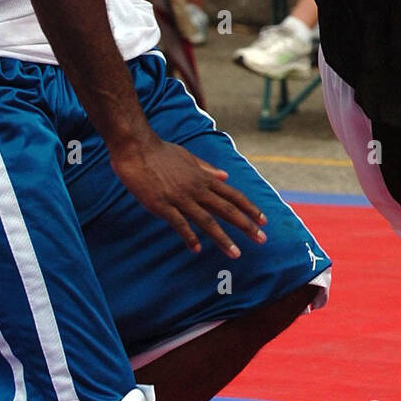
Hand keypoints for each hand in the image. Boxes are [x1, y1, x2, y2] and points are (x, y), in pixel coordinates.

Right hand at [109, 135, 267, 258]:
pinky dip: (189, 237)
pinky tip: (197, 249)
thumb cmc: (160, 152)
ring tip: (236, 253)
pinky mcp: (162, 205)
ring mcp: (180, 197)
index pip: (233, 195)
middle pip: (227, 209)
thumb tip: (225, 176)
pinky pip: (179, 224)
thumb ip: (207, 168)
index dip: (250, 208)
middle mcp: (197, 189)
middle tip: (262, 239)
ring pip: (207, 220)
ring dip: (223, 238)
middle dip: (246, 225)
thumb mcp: (188, 157)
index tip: (264, 220)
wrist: (136, 147)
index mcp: (203, 178)